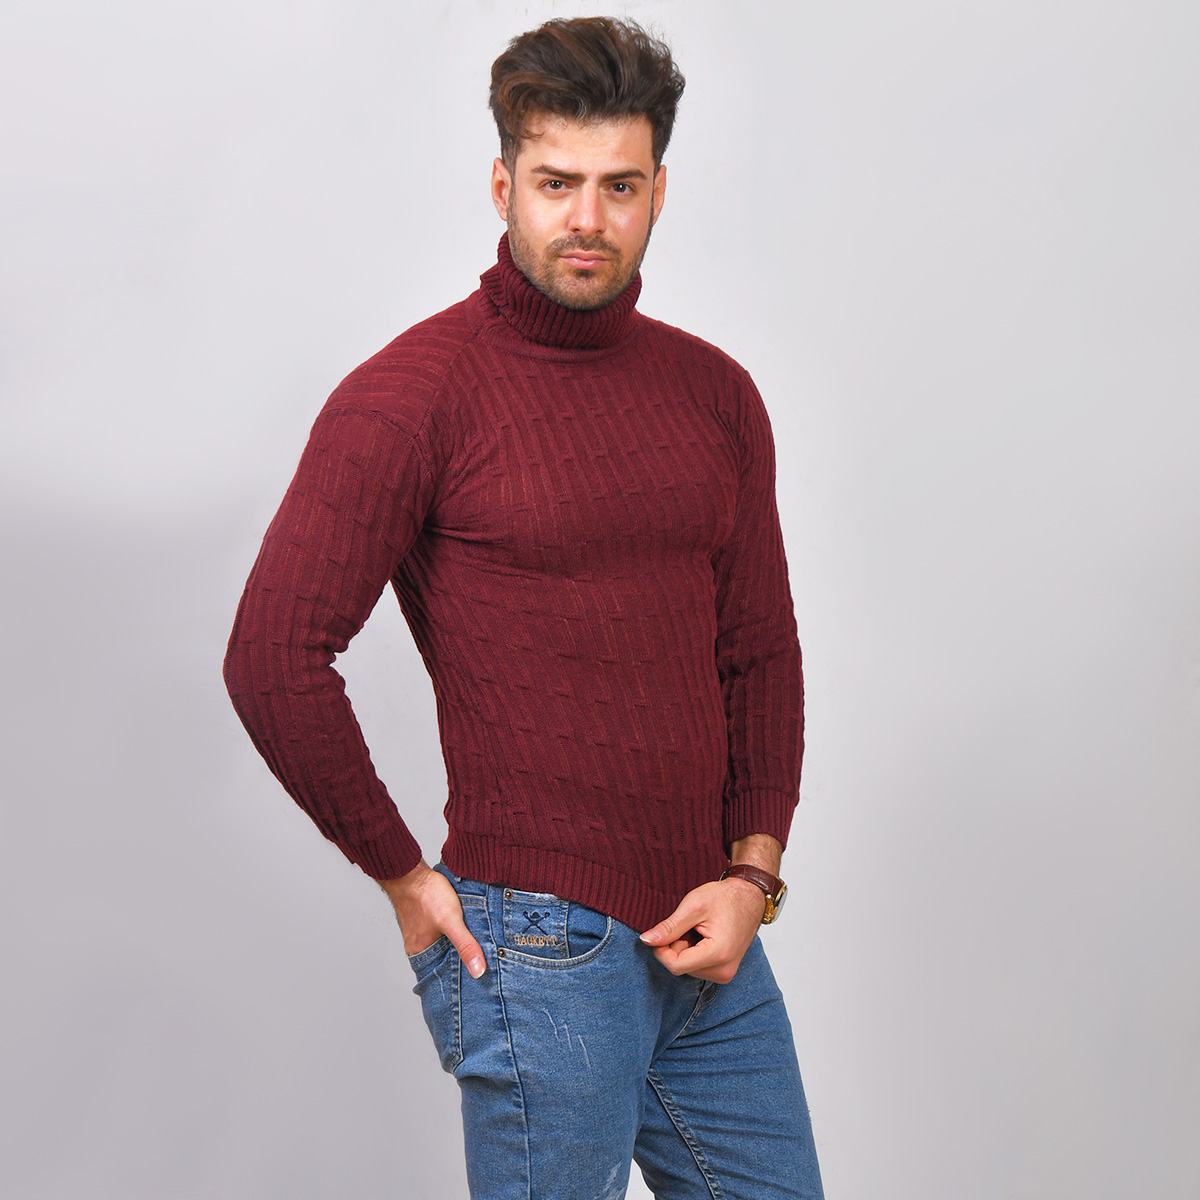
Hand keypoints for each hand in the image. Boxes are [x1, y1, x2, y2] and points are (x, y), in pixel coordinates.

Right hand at [379, 862, 486, 977]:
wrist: (411, 872)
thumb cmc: (427, 895)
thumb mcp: (452, 921)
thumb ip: (465, 945)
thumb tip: (478, 971)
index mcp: (421, 952)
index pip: (440, 975)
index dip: (457, 978)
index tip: (474, 980)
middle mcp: (417, 945)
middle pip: (441, 959)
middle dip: (458, 961)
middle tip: (478, 962)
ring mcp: (418, 931)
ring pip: (439, 944)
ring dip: (453, 944)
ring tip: (471, 945)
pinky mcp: (422, 919)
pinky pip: (437, 932)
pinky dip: (448, 932)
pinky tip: (458, 927)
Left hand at [639, 877, 764, 983]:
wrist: (749, 898)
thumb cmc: (724, 898)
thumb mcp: (693, 906)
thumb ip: (669, 927)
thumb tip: (646, 940)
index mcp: (718, 954)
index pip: (675, 966)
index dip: (661, 950)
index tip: (660, 933)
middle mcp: (724, 970)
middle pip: (681, 967)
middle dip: (676, 947)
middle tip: (687, 925)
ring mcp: (726, 973)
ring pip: (687, 968)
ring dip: (685, 949)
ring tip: (698, 930)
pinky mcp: (725, 972)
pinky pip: (697, 967)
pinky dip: (693, 953)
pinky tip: (703, 937)